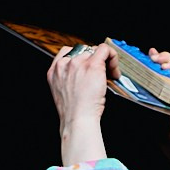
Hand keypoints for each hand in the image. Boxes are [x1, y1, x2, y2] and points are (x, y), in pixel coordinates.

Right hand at [47, 44, 114, 163]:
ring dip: (105, 62)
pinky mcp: (92, 65)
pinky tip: (114, 71)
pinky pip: (105, 49)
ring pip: (95, 50)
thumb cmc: (74, 113)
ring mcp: (78, 63)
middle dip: (94, 61)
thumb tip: (83, 75)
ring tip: (109, 76)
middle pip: (84, 51)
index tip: (88, 68)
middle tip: (102, 76)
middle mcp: (65, 64)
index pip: (68, 52)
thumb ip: (68, 80)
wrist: (77, 120)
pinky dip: (113, 57)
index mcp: (55, 70)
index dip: (82, 58)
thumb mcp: (64, 93)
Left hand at [147, 48, 169, 164]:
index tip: (147, 55)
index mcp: (169, 94)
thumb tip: (132, 87)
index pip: (164, 73)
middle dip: (164, 59)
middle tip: (153, 57)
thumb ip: (147, 101)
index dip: (156, 62)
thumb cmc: (169, 140)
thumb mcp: (152, 116)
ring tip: (162, 64)